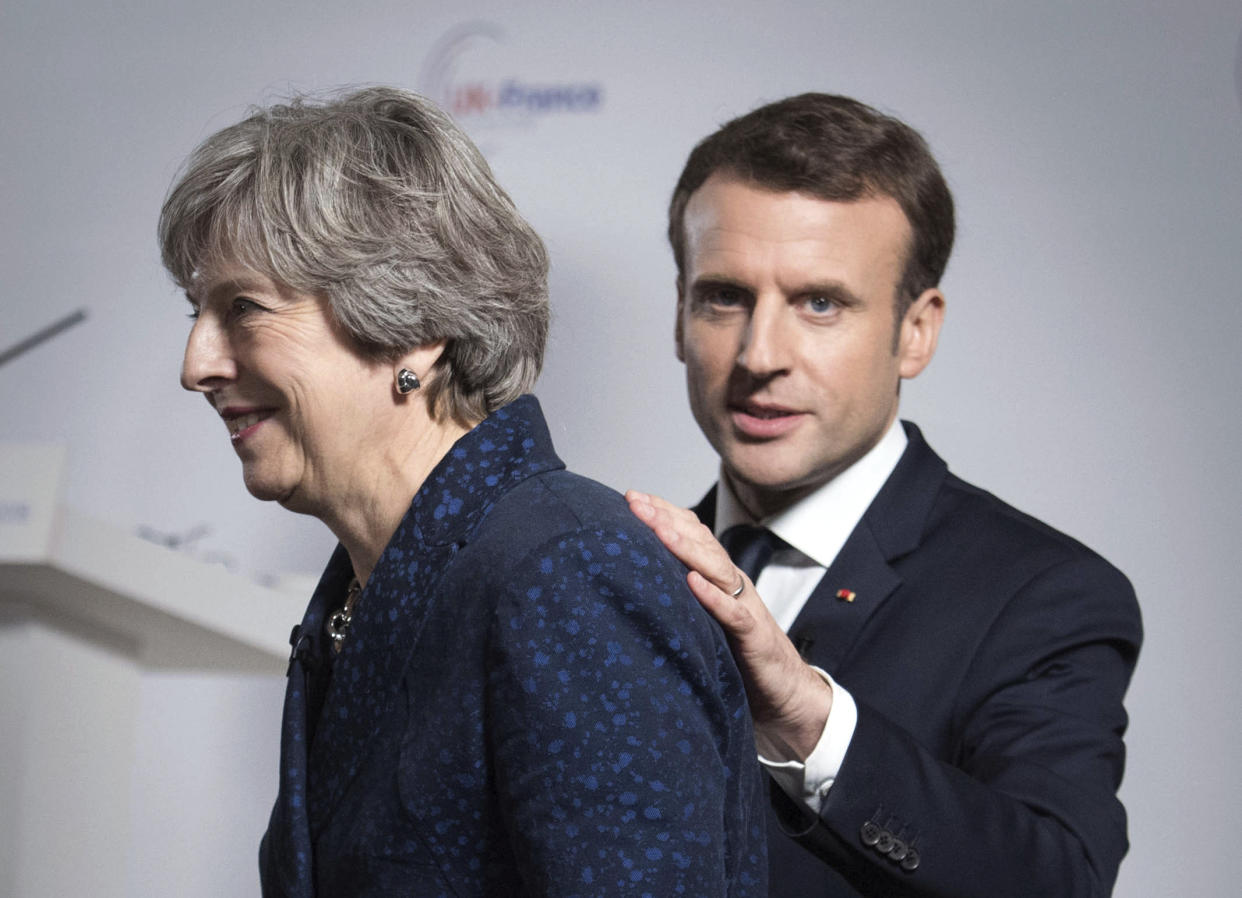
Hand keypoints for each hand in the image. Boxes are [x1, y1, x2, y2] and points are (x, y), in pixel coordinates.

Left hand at [626, 490, 832, 760]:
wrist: (785, 694)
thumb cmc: (739, 655)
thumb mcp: (706, 619)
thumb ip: (683, 597)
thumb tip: (639, 579)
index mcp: (718, 578)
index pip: (691, 535)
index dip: (664, 514)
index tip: (631, 497)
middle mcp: (732, 585)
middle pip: (700, 544)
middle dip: (666, 520)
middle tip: (635, 502)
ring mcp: (745, 608)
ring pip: (715, 570)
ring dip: (686, 548)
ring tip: (659, 530)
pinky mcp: (754, 638)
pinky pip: (734, 615)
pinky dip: (715, 598)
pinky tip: (693, 584)